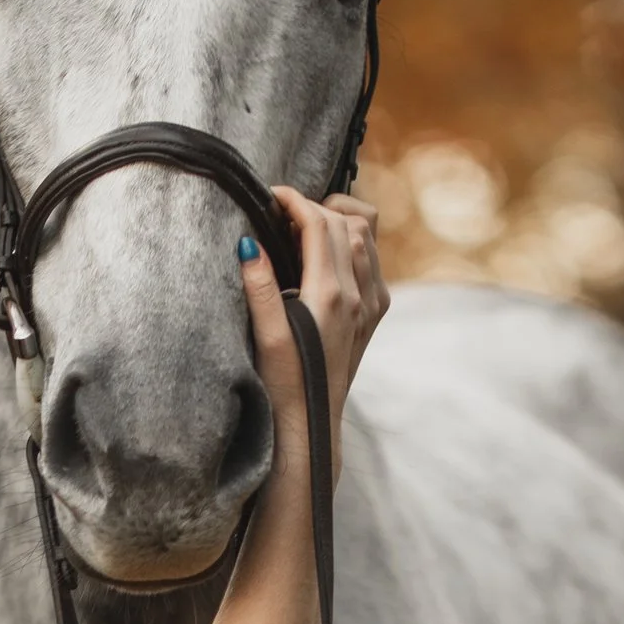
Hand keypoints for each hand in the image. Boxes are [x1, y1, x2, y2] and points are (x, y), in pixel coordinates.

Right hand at [237, 187, 385, 480]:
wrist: (313, 428)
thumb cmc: (284, 388)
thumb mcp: (266, 339)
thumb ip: (260, 289)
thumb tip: (248, 244)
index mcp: (332, 296)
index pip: (321, 224)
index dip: (295, 201)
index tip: (272, 194)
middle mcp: (360, 295)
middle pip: (346, 222)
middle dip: (314, 206)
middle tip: (282, 212)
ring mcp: (372, 303)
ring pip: (367, 234)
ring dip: (337, 219)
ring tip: (303, 226)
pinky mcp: (374, 312)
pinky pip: (373, 258)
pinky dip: (352, 241)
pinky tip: (325, 254)